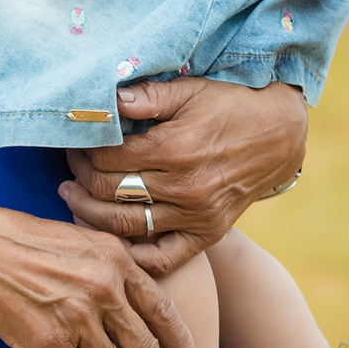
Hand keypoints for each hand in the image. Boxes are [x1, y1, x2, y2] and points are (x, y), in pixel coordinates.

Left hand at [60, 78, 306, 275]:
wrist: (280, 135)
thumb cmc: (231, 106)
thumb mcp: (191, 90)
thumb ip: (149, 96)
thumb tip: (109, 100)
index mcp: (174, 148)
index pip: (107, 158)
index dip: (82, 151)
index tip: (72, 145)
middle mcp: (183, 186)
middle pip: (110, 191)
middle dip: (80, 180)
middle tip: (68, 171)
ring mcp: (195, 214)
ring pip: (126, 226)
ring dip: (91, 215)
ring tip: (73, 200)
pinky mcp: (207, 233)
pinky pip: (163, 257)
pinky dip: (135, 257)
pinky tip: (113, 243)